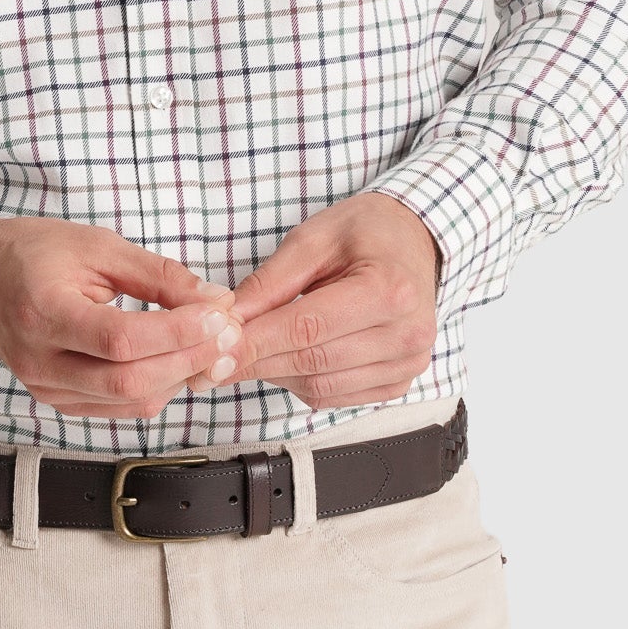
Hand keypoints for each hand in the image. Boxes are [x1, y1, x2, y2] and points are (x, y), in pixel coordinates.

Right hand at [0, 214, 243, 420]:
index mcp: (43, 312)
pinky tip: (179, 361)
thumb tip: (215, 301)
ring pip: (128, 402)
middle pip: (128, 381)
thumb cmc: (38, 253)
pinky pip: (118, 409)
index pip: (119, 338)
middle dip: (189, 360)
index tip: (219, 314)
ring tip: (214, 347)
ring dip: (180, 378)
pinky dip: (157, 389)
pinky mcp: (58, 402)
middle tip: (229, 334)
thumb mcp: (99, 246)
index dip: (177, 332)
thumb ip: (158, 276)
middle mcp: (39, 361)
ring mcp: (46, 389)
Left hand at [188, 194, 441, 410]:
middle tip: (212, 359)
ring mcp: (407, 365)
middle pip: (313, 362)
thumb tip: (228, 317)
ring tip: (247, 352)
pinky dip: (301, 382)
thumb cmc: (367, 231)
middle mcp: (406, 334)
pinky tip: (286, 359)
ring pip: (320, 387)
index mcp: (389, 290)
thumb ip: (271, 280)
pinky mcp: (398, 383)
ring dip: (275, 374)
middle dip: (256, 361)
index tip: (212, 351)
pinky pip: (335, 397)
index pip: (308, 328)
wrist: (416, 243)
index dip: (256, 342)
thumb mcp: (315, 236)